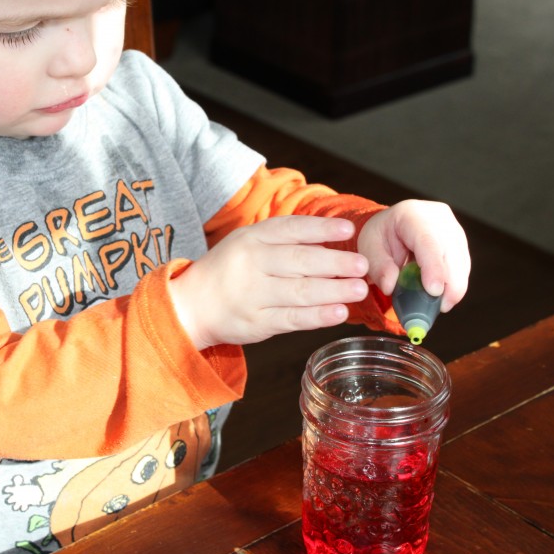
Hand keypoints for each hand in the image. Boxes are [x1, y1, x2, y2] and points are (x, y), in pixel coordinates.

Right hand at [168, 215, 369, 349]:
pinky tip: (339, 313)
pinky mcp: (257, 322)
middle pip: (299, 262)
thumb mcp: (247, 243)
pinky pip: (292, 319)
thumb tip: (331, 238)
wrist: (191, 305)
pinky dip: (318, 316)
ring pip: (299, 292)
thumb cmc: (228, 270)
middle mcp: (251, 264)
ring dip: (333, 290)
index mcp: (251, 238)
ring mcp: (253, 295)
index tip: (348, 232)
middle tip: (363, 265)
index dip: (321, 230)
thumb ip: (283, 239)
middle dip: (335, 264)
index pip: (290, 230)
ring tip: (359, 289)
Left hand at [356, 200, 469, 311]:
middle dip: (450, 282)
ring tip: (441, 306)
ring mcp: (452, 228)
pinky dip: (455, 283)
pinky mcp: (459, 241)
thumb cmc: (381, 236)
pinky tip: (445, 297)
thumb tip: (390, 286)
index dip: (433, 267)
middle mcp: (438, 217)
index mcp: (412, 214)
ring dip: (455, 286)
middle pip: (451, 251)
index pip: (427, 241)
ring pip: (461, 260)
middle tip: (441, 307)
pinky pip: (462, 265)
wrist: (392, 225)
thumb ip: (379, 267)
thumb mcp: (369, 248)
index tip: (434, 291)